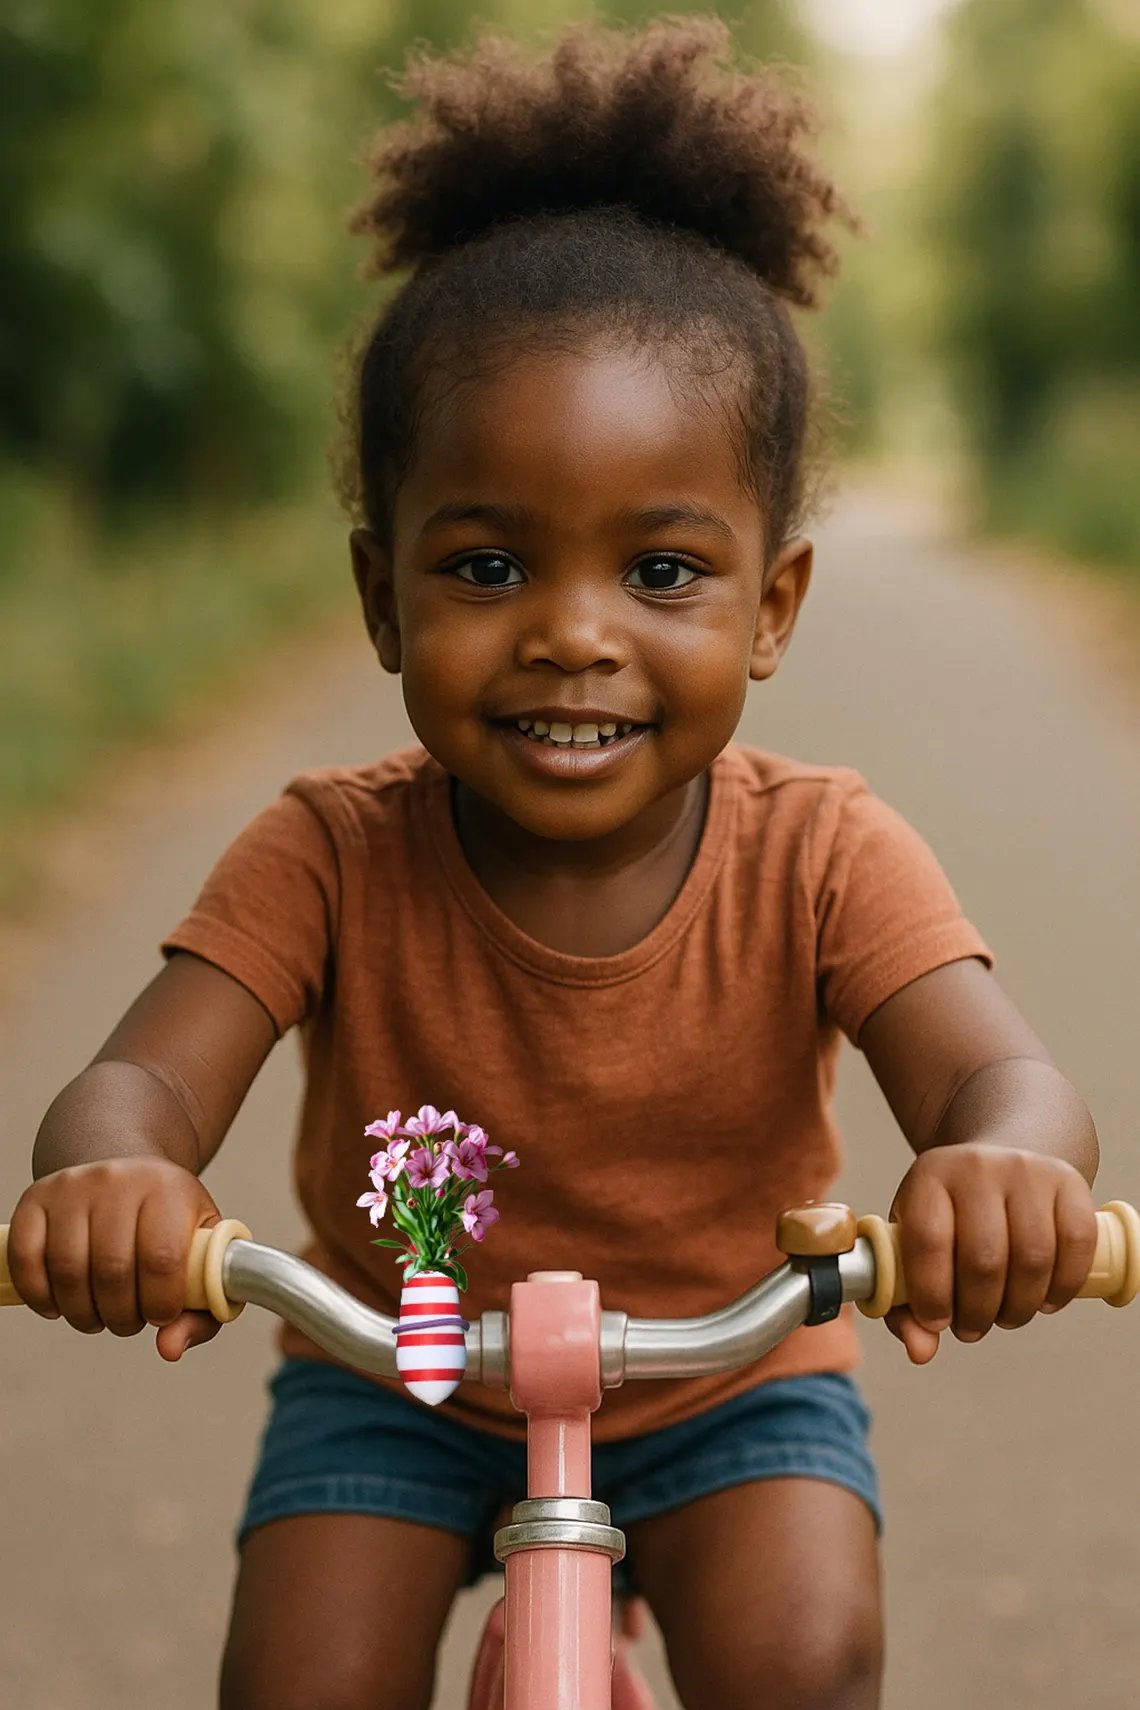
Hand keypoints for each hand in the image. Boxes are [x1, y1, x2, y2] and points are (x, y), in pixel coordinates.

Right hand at [8, 1156, 222, 1360]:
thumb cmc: (166, 1218)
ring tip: (99, 1316)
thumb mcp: (201, 1249)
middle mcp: (119, 1180)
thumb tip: (169, 1349)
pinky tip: (59, 1304)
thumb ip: (202, 1306)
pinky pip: (26, 1259)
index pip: (162, 1259)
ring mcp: (73, 1186)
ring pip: (68, 1270)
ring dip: (82, 1314)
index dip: (160, 1303)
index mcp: (169, 1189)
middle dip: (121, 1317)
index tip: (161, 1315)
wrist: (126, 1165)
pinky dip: (39, 1296)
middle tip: (128, 1320)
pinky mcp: (36, 1198)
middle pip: (112, 1270)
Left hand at [887, 1143, 1097, 1364]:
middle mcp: (976, 1166)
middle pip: (984, 1258)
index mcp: (929, 1177)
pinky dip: (1063, 1287)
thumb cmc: (950, 1212)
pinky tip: (1045, 1301)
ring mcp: (1026, 1170)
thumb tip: (920, 1351)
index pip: (928, 1240)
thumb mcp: (913, 1239)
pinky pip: (1077, 1244)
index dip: (932, 1293)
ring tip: (1005, 1316)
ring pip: (1033, 1258)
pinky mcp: (1068, 1182)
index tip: (938, 1322)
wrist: (1000, 1155)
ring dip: (1019, 1307)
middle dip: (978, 1311)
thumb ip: (904, 1299)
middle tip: (972, 1328)